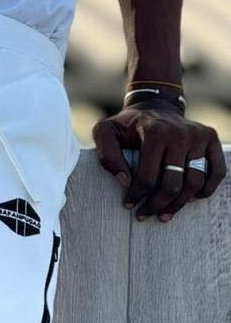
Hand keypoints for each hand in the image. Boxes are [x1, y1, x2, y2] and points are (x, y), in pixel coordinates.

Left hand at [92, 102, 225, 222]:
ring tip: (164, 214)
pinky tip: (190, 200)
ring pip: (195, 183)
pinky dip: (206, 190)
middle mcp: (180, 134)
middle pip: (173, 184)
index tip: (129, 205)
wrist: (155, 107)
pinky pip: (217, 171)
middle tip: (144, 215)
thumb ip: (107, 154)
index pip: (148, 178)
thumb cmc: (127, 126)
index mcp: (155, 133)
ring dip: (179, 205)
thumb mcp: (105, 132)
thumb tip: (125, 181)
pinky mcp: (211, 138)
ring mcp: (198, 136)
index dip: (137, 197)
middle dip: (156, 206)